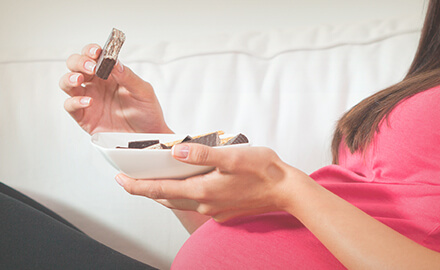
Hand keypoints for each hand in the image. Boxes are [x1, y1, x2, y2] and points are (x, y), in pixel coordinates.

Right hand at [59, 44, 171, 134]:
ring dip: (69, 78)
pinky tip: (87, 101)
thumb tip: (114, 62)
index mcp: (109, 74)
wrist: (148, 135)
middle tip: (90, 67)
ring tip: (80, 80)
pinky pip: (70, 106)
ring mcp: (88, 99)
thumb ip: (128, 77)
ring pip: (67, 83)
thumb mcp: (143, 91)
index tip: (96, 52)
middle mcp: (96, 84)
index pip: (93, 56)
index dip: (91, 51)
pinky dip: (74, 102)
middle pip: (75, 65)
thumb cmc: (147, 111)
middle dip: (79, 62)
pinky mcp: (84, 117)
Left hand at [114, 144, 308, 221]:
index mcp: (202, 190)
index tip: (120, 180)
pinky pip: (195, 203)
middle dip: (146, 190)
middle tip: (130, 180)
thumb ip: (201, 155)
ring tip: (153, 182)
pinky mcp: (223, 210)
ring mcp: (214, 209)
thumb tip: (174, 153)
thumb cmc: (263, 170)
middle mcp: (204, 204)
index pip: (160, 190)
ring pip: (180, 202)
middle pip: (166, 198)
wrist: (286, 190)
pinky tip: (187, 184)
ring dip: (163, 193)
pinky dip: (183, 194)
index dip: (138, 186)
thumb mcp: (231, 156)